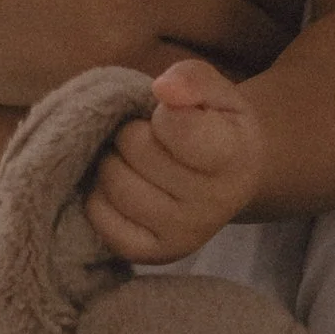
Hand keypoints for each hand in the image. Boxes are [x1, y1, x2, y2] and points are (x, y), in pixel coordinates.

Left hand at [86, 58, 265, 259]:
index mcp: (234, 158)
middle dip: (133, 131)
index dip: (163, 112)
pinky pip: (100, 216)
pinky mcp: (151, 254)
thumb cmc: (218, 126)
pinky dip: (100, 193)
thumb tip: (163, 90)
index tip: (173, 116)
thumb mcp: (218, 92)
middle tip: (148, 135)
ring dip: (114, 160)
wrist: (230, 180)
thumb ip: (193, 79)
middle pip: (136, 149)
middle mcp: (212, 204)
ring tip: (134, 159)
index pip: (176, 126)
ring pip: (114, 183)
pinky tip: (124, 183)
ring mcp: (182, 235)